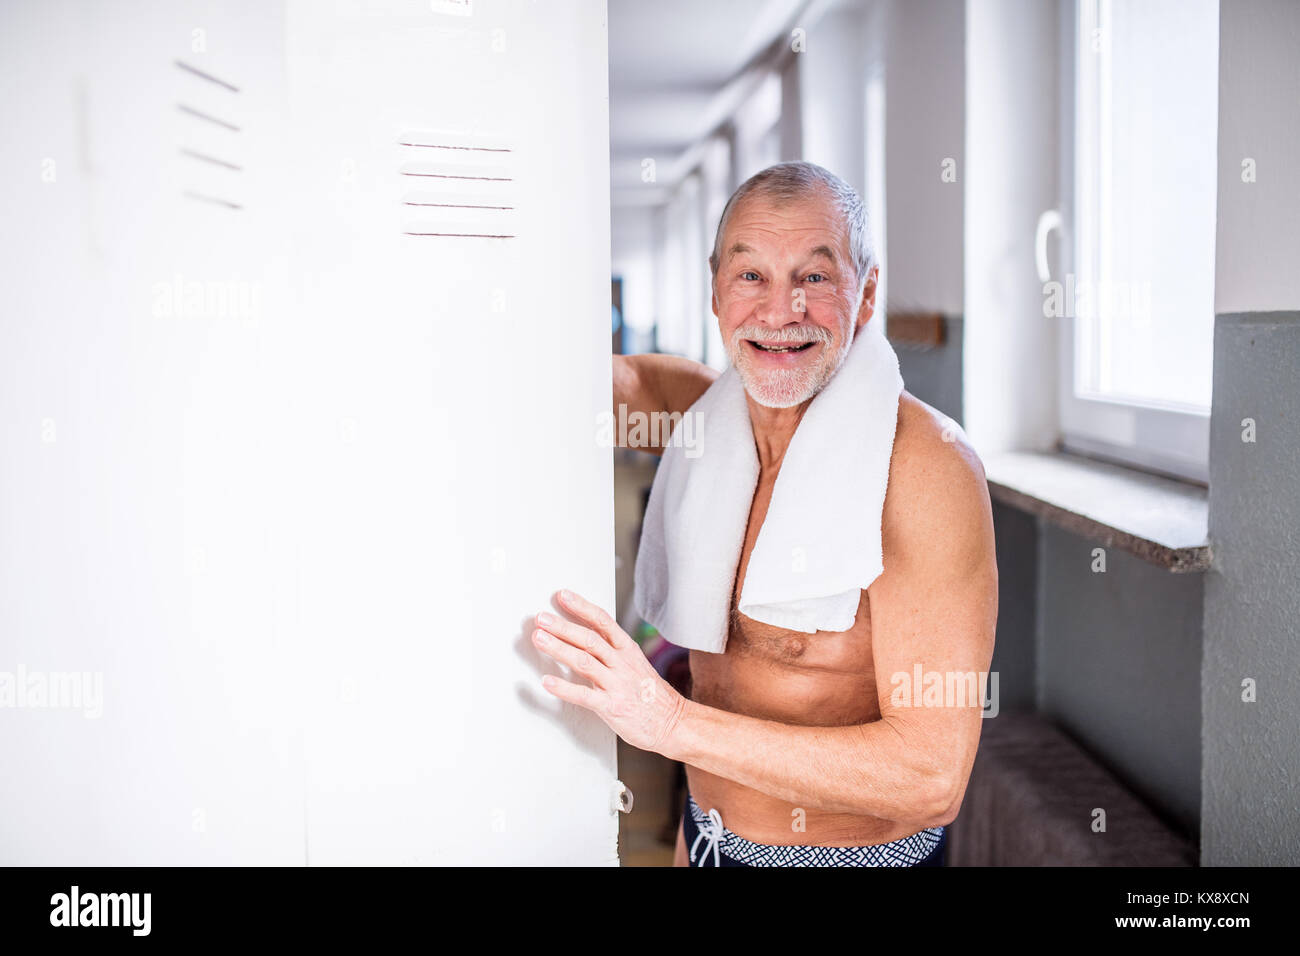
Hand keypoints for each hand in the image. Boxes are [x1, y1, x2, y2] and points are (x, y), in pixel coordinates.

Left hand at [533, 589, 686, 754]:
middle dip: (563, 626)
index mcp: (627, 650)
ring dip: (559, 649)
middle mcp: (622, 664)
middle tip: (541, 618)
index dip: (582, 607)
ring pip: (584, 661)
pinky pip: (584, 695)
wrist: (674, 723)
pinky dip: (564, 688)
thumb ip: (612, 652)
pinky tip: (547, 682)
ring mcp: (617, 684)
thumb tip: (583, 637)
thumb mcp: (635, 664)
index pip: (603, 622)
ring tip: (539, 639)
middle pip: (590, 639)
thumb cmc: (650, 695)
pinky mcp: (613, 707)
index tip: (562, 595)